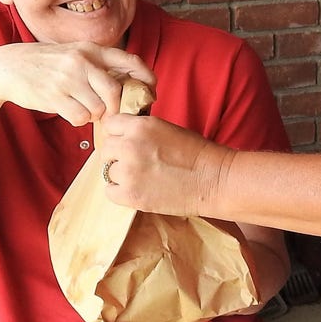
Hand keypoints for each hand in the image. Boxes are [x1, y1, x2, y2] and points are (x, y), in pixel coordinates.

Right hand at [0, 42, 154, 125]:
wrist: (8, 67)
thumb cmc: (46, 63)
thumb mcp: (74, 53)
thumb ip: (98, 64)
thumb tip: (129, 82)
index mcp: (91, 49)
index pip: (130, 61)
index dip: (146, 78)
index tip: (151, 91)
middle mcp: (81, 61)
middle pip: (115, 92)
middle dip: (116, 108)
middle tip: (109, 112)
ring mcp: (68, 79)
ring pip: (98, 108)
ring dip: (93, 114)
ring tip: (81, 107)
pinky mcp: (55, 96)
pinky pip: (80, 118)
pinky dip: (78, 120)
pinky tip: (68, 111)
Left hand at [98, 113, 235, 216]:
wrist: (214, 180)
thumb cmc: (196, 153)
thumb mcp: (165, 128)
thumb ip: (139, 130)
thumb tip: (120, 137)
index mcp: (140, 126)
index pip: (109, 125)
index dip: (118, 134)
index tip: (125, 142)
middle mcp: (130, 146)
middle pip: (106, 149)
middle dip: (118, 155)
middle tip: (137, 163)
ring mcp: (129, 172)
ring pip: (108, 171)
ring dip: (120, 175)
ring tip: (142, 178)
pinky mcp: (131, 195)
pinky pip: (110, 192)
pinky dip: (120, 193)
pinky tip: (138, 190)